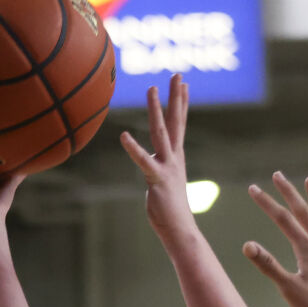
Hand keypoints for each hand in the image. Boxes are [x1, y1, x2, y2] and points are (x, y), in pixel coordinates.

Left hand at [120, 76, 194, 239]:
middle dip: (176, 97)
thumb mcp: (165, 186)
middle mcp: (174, 158)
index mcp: (176, 158)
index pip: (180, 125)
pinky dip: (133, 148)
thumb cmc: (171, 213)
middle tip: (178, 75)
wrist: (180, 231)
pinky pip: (143, 161)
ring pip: (161, 132)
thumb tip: (155, 168)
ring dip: (157, 109)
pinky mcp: (157, 179)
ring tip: (152, 88)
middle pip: (176, 122)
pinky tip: (123, 135)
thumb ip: (160, 172)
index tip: (184, 84)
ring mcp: (167, 167)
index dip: (182, 104)